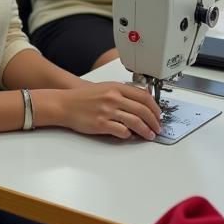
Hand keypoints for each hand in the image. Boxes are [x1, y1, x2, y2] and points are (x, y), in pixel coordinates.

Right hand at [47, 83, 162, 140]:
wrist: (65, 104)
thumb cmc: (83, 97)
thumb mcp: (105, 87)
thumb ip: (122, 92)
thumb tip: (141, 99)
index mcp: (116, 88)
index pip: (143, 96)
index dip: (155, 107)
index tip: (158, 114)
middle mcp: (113, 98)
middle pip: (142, 110)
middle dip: (154, 121)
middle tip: (157, 127)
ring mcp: (108, 111)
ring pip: (135, 122)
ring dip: (146, 131)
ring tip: (149, 135)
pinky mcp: (102, 124)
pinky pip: (122, 131)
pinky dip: (129, 135)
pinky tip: (130, 136)